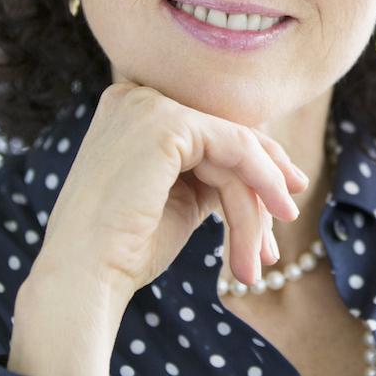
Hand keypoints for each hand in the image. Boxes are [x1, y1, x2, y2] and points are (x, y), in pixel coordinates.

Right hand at [9, 82, 305, 375]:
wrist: (85, 277)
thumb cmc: (126, 249)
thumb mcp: (180, 198)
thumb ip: (214, 172)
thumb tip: (272, 169)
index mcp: (131, 112)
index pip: (207, 131)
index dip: (252, 160)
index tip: (285, 194)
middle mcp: (135, 97)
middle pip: (223, 138)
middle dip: (263, 181)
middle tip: (289, 215)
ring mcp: (148, 105)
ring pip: (233, 149)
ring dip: (254, 206)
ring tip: (264, 256)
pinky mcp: (166, 122)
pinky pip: (236, 147)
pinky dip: (261, 182)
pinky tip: (274, 215)